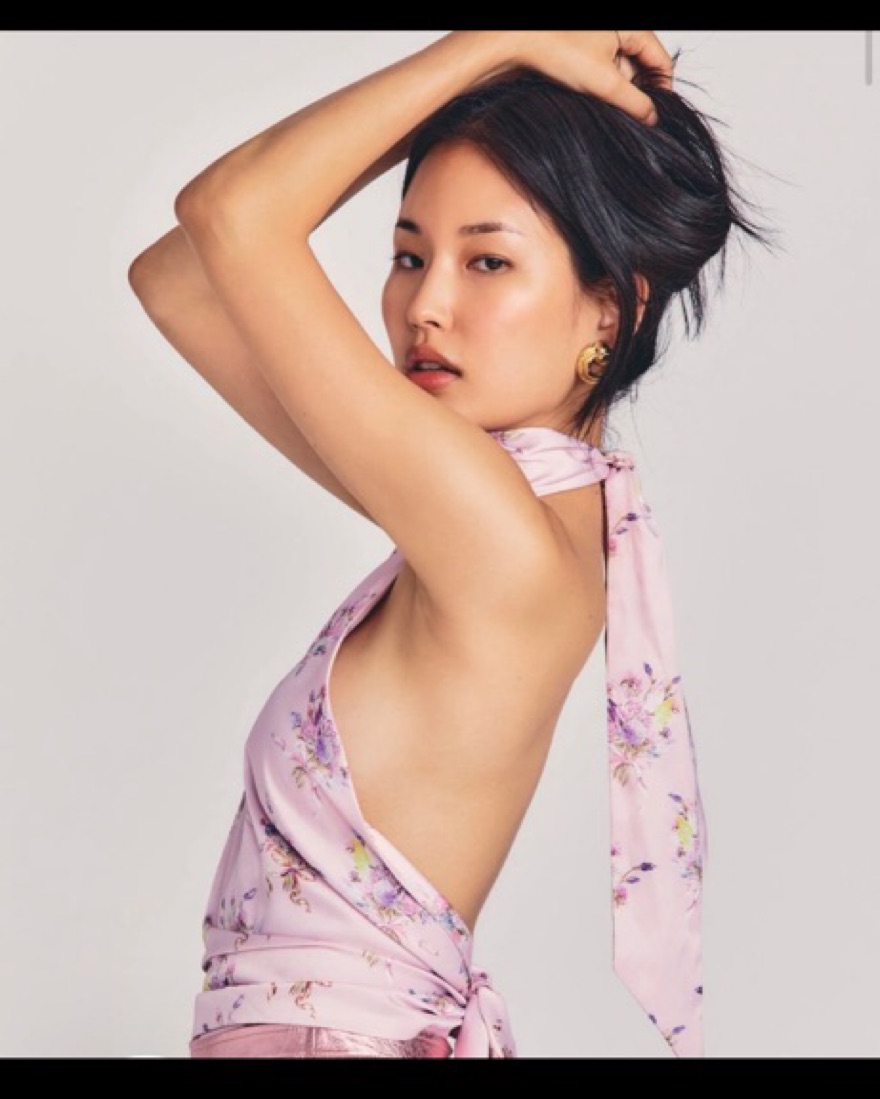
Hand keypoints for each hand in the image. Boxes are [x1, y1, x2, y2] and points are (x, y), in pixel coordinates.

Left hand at [508, 30, 672, 124]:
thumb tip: (652, 117)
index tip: (658, 114)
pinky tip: (595, 104)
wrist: (517, 46)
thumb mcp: (604, 82)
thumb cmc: (557, 50)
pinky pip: (603, 76)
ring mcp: (600, 44)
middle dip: (638, 94)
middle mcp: (617, 32)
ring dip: (619, 95)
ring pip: (621, 74)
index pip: (661, 59)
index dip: (663, 88)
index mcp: (630, 27)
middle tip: (634, 119)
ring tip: (610, 111)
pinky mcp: (584, 56)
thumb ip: (634, 102)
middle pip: (641, 68)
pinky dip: (603, 91)